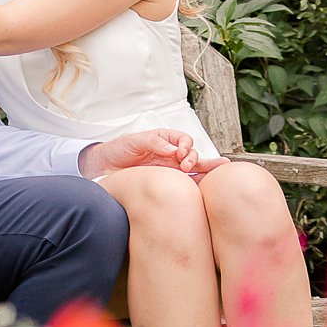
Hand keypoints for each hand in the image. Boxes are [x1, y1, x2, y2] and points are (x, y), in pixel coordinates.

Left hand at [79, 128, 218, 179]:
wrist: (105, 167)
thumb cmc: (119, 150)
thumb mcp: (134, 141)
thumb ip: (154, 143)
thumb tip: (172, 150)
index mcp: (165, 140)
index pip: (183, 140)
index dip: (184, 145)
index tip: (178, 153)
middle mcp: (171, 155)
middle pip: (192, 154)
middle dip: (194, 159)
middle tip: (185, 166)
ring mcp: (171, 170)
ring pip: (195, 169)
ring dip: (207, 169)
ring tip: (222, 168)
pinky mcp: (168, 183)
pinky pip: (186, 184)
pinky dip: (198, 185)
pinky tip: (210, 186)